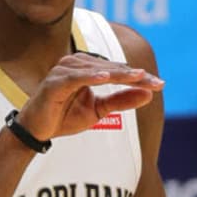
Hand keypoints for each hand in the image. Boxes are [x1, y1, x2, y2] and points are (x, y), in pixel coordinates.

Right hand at [16, 52, 163, 139]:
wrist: (36, 132)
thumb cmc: (64, 117)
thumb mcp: (98, 111)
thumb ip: (121, 101)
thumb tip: (149, 94)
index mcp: (87, 68)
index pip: (117, 70)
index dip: (138, 77)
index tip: (160, 84)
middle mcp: (75, 64)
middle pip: (110, 67)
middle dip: (133, 75)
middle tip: (154, 82)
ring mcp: (63, 70)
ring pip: (96, 69)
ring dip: (117, 73)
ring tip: (137, 77)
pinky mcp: (54, 82)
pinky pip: (75, 77)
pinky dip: (91, 76)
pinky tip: (106, 77)